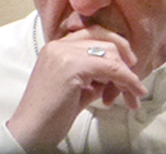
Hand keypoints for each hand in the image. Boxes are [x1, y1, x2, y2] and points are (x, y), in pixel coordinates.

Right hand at [6, 25, 147, 150]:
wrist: (31, 132)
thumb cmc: (50, 116)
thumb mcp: (76, 89)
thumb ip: (93, 77)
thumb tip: (115, 76)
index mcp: (56, 47)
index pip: (93, 34)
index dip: (115, 47)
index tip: (127, 65)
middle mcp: (58, 45)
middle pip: (104, 38)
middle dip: (124, 59)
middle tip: (134, 80)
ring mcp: (64, 53)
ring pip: (110, 53)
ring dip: (127, 74)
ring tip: (132, 95)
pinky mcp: (71, 66)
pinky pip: (111, 68)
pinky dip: (127, 80)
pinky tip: (132, 92)